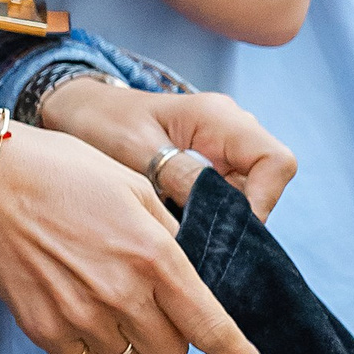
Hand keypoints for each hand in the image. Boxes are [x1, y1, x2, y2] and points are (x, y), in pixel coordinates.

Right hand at [0, 123, 266, 353]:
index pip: (210, 325)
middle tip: (145, 298)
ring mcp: (81, 317)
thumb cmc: (61, 172)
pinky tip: (76, 312)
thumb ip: (169, 236)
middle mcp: (122, 294)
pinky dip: (89, 349)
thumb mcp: (131, 187)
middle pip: (170, 353)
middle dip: (169, 333)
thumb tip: (192, 279)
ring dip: (127, 340)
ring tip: (101, 297)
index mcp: (154, 256)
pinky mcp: (44, 330)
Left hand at [33, 72, 296, 222]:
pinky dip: (206, 218)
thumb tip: (221, 213)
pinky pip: (224, 200)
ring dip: (220, 220)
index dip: (263, 200)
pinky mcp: (208, 170)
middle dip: (239, 216)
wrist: (77, 114)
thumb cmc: (101, 122)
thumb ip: (178, 174)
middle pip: (266, 184)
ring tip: (181, 234)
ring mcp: (222, 152)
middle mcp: (230, 133)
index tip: (226, 228)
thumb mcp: (134, 149)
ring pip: (247, 197)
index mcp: (218, 117)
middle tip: (198, 238)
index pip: (276, 162)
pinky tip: (177, 229)